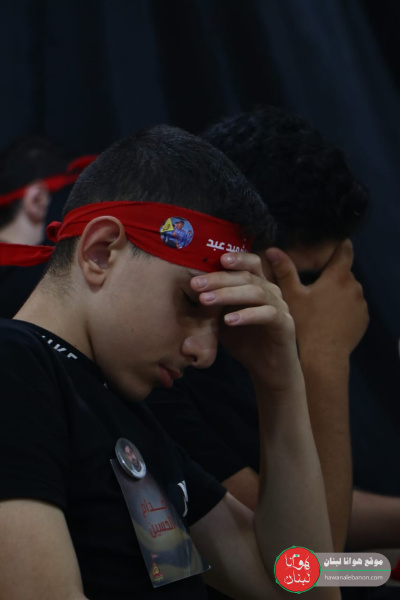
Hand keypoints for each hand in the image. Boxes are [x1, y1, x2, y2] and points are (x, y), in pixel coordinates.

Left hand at [190, 252, 301, 391]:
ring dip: (228, 294)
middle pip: (248, 276)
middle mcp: (271, 291)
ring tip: (205, 301)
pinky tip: (229, 320)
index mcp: (258, 284)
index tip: (215, 259)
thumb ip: (212, 304)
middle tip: (196, 284)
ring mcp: (280, 306)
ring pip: (256, 292)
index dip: (236, 257)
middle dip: (219, 278)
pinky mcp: (285, 325)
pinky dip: (247, 315)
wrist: (267, 368)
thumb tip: (184, 293)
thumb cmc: (243, 339)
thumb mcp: (222, 318)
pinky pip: (268, 314)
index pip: (250, 263)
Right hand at [265, 240, 368, 362]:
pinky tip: (328, 317)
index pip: (345, 250)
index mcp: (338, 276)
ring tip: (319, 302)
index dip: (337, 244)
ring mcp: (361, 304)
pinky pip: (353, 306)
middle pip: (344, 271)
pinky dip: (343, 307)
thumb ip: (284, 271)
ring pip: (348, 290)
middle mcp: (354, 286)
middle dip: (330, 274)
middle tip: (313, 281)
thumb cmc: (305, 324)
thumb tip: (271, 249)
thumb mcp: (291, 296)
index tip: (327, 244)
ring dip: (337, 291)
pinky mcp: (363, 319)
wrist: (323, 356)